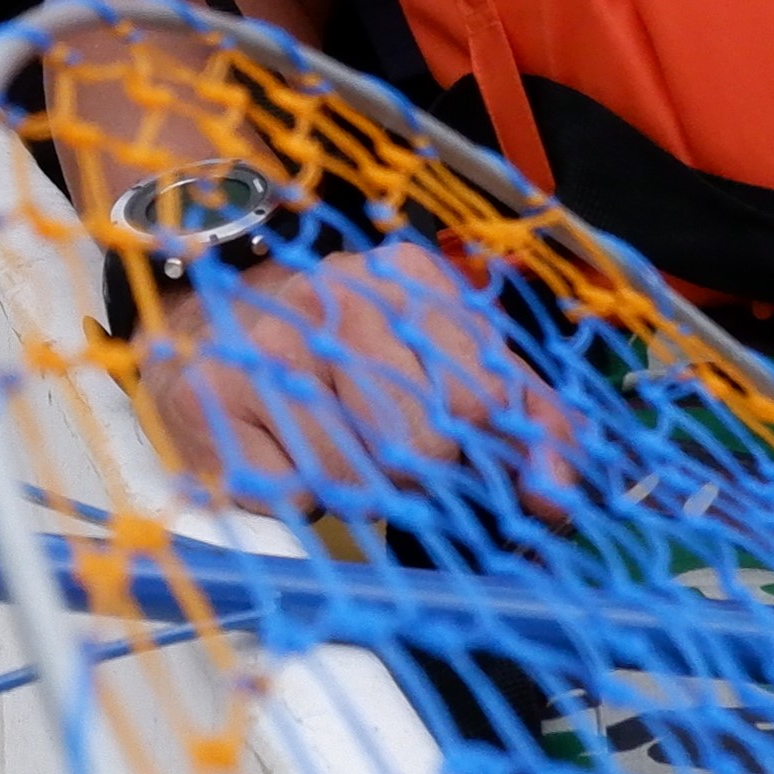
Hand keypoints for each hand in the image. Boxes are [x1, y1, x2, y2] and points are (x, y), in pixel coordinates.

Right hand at [132, 240, 579, 530]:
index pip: (483, 397)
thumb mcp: (448, 353)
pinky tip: (285, 451)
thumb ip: (523, 413)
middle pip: (420, 444)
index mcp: (408, 279)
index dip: (501, 460)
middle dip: (423, 477)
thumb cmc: (349, 343)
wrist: (211, 310)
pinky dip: (296, 494)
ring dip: (358, 491)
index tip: (504, 485)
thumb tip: (563, 489)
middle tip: (402, 462)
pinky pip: (287, 492)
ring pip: (354, 479)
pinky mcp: (209, 397)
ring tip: (340, 449)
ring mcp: (266, 346)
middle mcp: (334, 298)